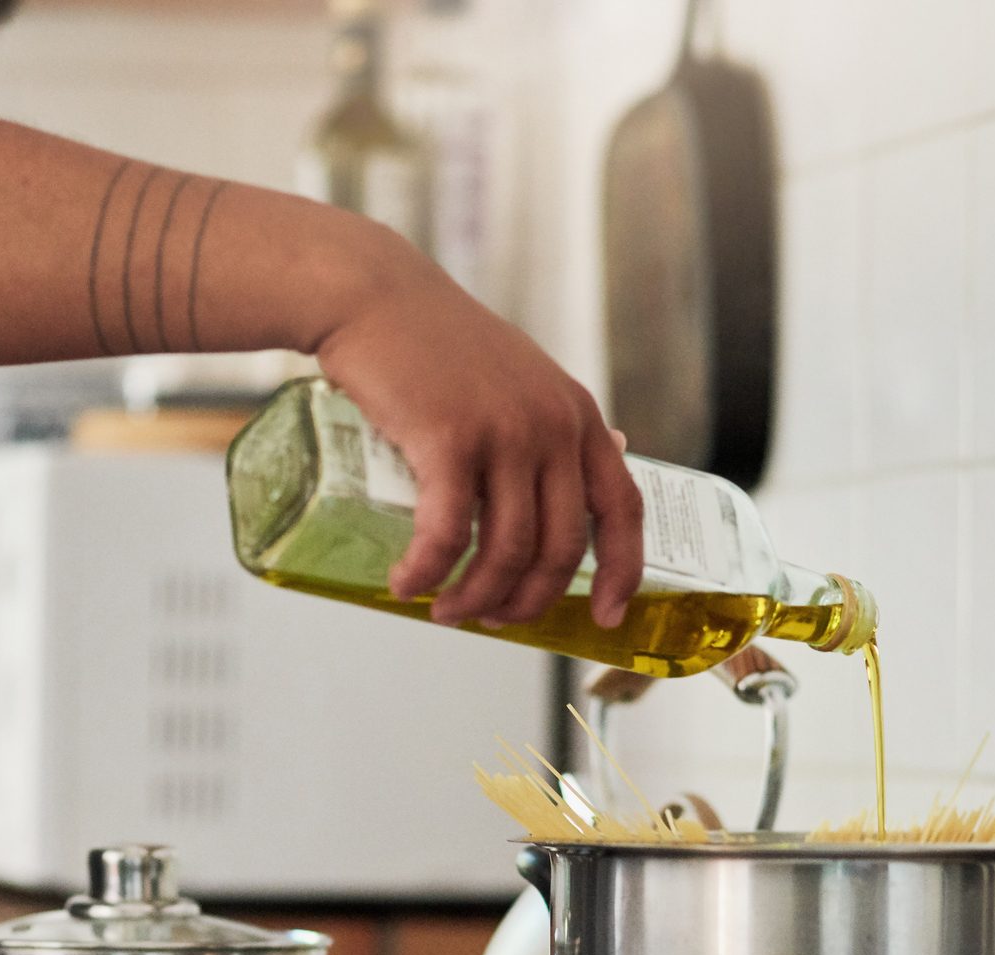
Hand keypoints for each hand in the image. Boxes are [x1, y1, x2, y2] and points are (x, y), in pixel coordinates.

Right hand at [313, 232, 641, 630]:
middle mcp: (552, 426)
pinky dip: (428, 571)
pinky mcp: (450, 440)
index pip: (622, 509)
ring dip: (475, 598)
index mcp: (576, 416)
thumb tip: (592, 467)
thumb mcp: (520, 377)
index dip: (622, 572)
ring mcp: (505, 433)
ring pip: (507, 551)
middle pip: (560, 547)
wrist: (372, 295)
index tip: (606, 616)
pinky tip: (407, 584)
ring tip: (443, 611)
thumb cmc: (434, 342)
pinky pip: (449, 534)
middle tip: (491, 620)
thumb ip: (552, 425)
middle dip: (527, 601)